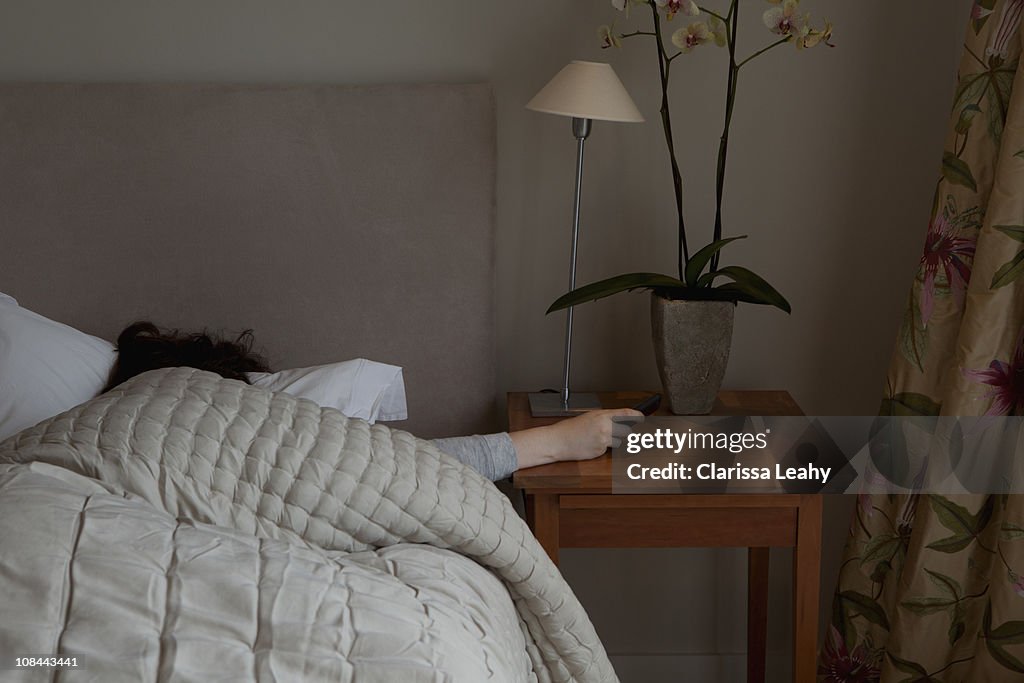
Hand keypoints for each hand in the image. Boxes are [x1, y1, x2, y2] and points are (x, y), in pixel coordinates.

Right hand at [510, 408, 643, 469]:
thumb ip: (605, 417)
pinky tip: (591, 444)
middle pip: (626, 430)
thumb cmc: (570, 428)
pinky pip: (608, 450)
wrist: (558, 441)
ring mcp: (603, 441)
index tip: (642, 417)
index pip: (626, 414)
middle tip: (616, 430)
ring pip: (618, 442)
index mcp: (602, 416)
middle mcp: (605, 428)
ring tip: (597, 437)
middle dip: (623, 431)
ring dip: (613, 441)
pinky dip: (603, 448)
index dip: (637, 415)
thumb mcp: (589, 417)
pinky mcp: (600, 452)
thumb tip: (620, 419)